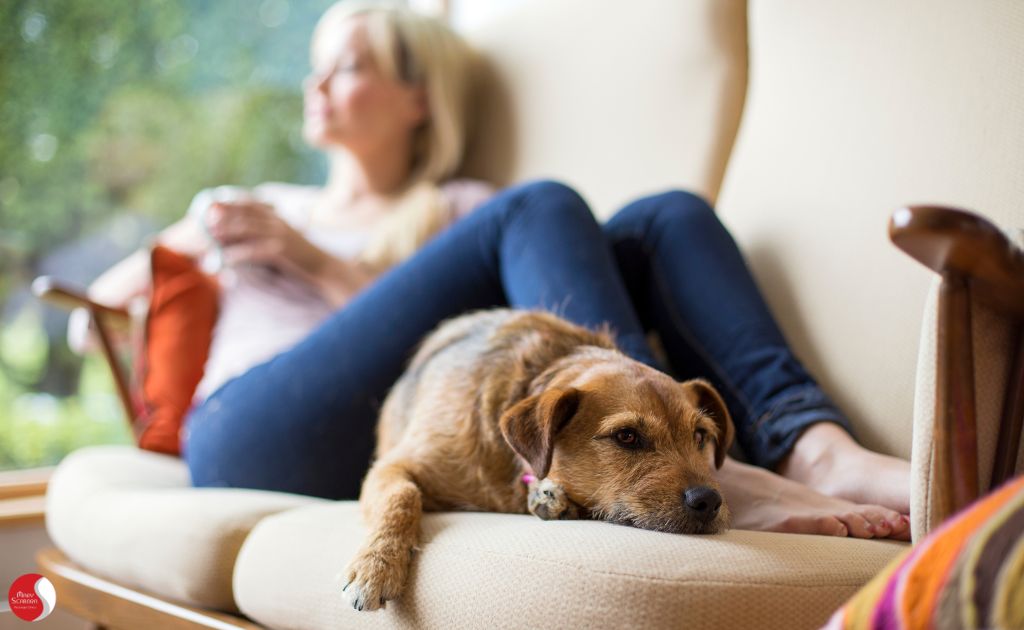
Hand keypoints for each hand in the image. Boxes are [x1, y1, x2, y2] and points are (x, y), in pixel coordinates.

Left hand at [205, 200, 375, 304]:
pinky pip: (253, 250)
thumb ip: (267, 232)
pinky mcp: (280, 251)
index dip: (231, 201)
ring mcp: (279, 235)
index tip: (213, 201)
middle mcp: (278, 222)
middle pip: (245, 214)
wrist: (323, 267)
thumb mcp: (285, 238)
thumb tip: (243, 234)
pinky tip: (225, 259)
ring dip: (227, 232)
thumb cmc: (301, 256)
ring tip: (211, 236)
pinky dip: (237, 255)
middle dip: (225, 214)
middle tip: (205, 217)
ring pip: (247, 229)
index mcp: (278, 217)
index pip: (251, 203)